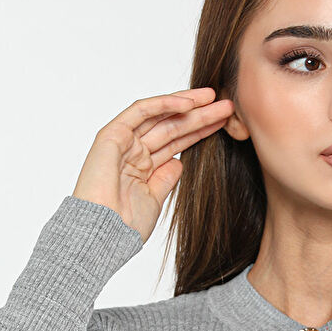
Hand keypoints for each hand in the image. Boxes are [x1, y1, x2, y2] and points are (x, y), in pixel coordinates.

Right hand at [72, 87, 233, 244]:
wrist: (103, 234)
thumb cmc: (124, 226)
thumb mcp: (154, 200)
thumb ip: (165, 178)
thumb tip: (179, 162)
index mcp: (142, 167)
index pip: (176, 142)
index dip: (199, 132)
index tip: (223, 124)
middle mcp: (132, 151)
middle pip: (172, 126)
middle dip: (199, 115)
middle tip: (227, 106)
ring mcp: (122, 141)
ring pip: (160, 115)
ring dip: (187, 104)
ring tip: (213, 96)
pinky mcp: (112, 134)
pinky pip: (142, 111)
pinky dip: (164, 104)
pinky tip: (189, 103)